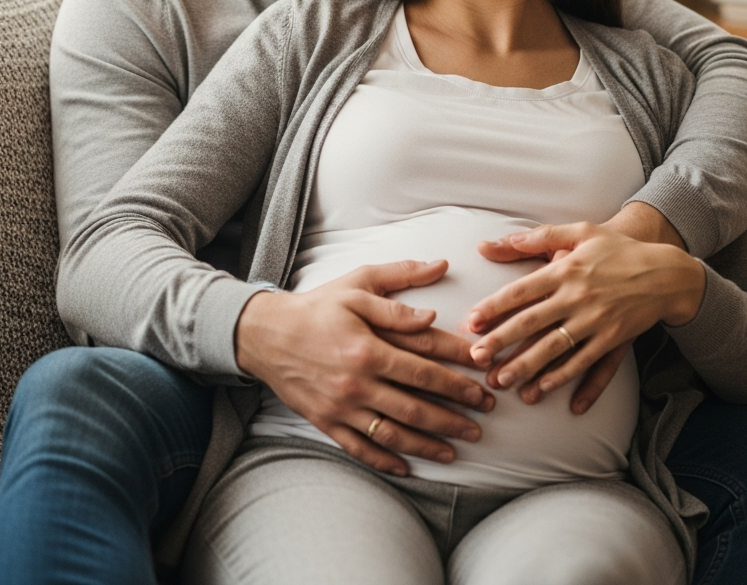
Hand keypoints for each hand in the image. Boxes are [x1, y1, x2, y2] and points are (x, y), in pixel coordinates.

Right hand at [235, 259, 494, 476]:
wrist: (264, 334)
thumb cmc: (316, 306)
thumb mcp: (357, 285)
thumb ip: (399, 283)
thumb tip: (438, 281)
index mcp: (369, 347)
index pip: (425, 367)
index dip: (458, 376)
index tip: (482, 381)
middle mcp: (358, 382)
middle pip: (416, 406)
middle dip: (454, 415)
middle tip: (482, 420)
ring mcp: (342, 407)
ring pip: (394, 434)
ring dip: (428, 444)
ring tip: (456, 449)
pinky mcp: (326, 422)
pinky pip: (360, 448)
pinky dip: (385, 461)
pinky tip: (408, 467)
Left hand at [466, 220, 704, 404]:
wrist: (667, 271)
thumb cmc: (617, 248)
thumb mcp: (581, 232)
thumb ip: (538, 236)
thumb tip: (492, 242)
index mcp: (566, 269)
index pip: (522, 291)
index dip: (495, 307)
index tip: (472, 322)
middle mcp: (578, 296)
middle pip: (533, 323)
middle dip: (502, 342)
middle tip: (476, 358)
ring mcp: (596, 321)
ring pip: (556, 349)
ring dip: (528, 367)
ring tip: (503, 381)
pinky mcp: (614, 339)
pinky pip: (587, 363)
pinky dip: (569, 379)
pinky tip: (550, 393)